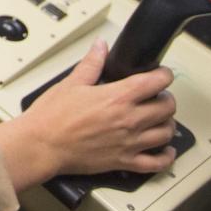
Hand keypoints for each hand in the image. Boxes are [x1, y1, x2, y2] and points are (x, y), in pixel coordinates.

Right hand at [0, 39, 177, 190]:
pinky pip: (157, 163)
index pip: (155, 82)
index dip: (164, 75)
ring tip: (161, 119)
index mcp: (117, 98)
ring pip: (166, 133)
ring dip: (168, 124)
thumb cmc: (52, 117)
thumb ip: (91, 64)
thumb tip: (100, 47)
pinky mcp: (124, 162)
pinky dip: (166, 157)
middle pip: (167, 108)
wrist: (42, 145)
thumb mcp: (71, 83)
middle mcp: (129, 120)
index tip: (162, 74)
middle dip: (167, 99)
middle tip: (159, 96)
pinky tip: (166, 150)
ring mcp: (130, 143)